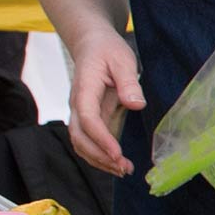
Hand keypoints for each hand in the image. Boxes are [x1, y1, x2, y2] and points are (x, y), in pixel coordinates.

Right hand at [65, 26, 143, 177]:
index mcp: (84, 90)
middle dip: (99, 156)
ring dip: (99, 160)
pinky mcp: (88, 119)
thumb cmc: (107, 50)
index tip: (118, 153)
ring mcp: (81, 114)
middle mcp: (78, 105)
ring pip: (81, 144)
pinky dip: (100, 156)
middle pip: (79, 138)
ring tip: (123, 170)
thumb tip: (136, 105)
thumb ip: (129, 82)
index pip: (88, 120)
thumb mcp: (122, 59)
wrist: (92, 45)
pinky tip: (118, 164)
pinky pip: (89, 142)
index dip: (101, 139)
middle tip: (123, 168)